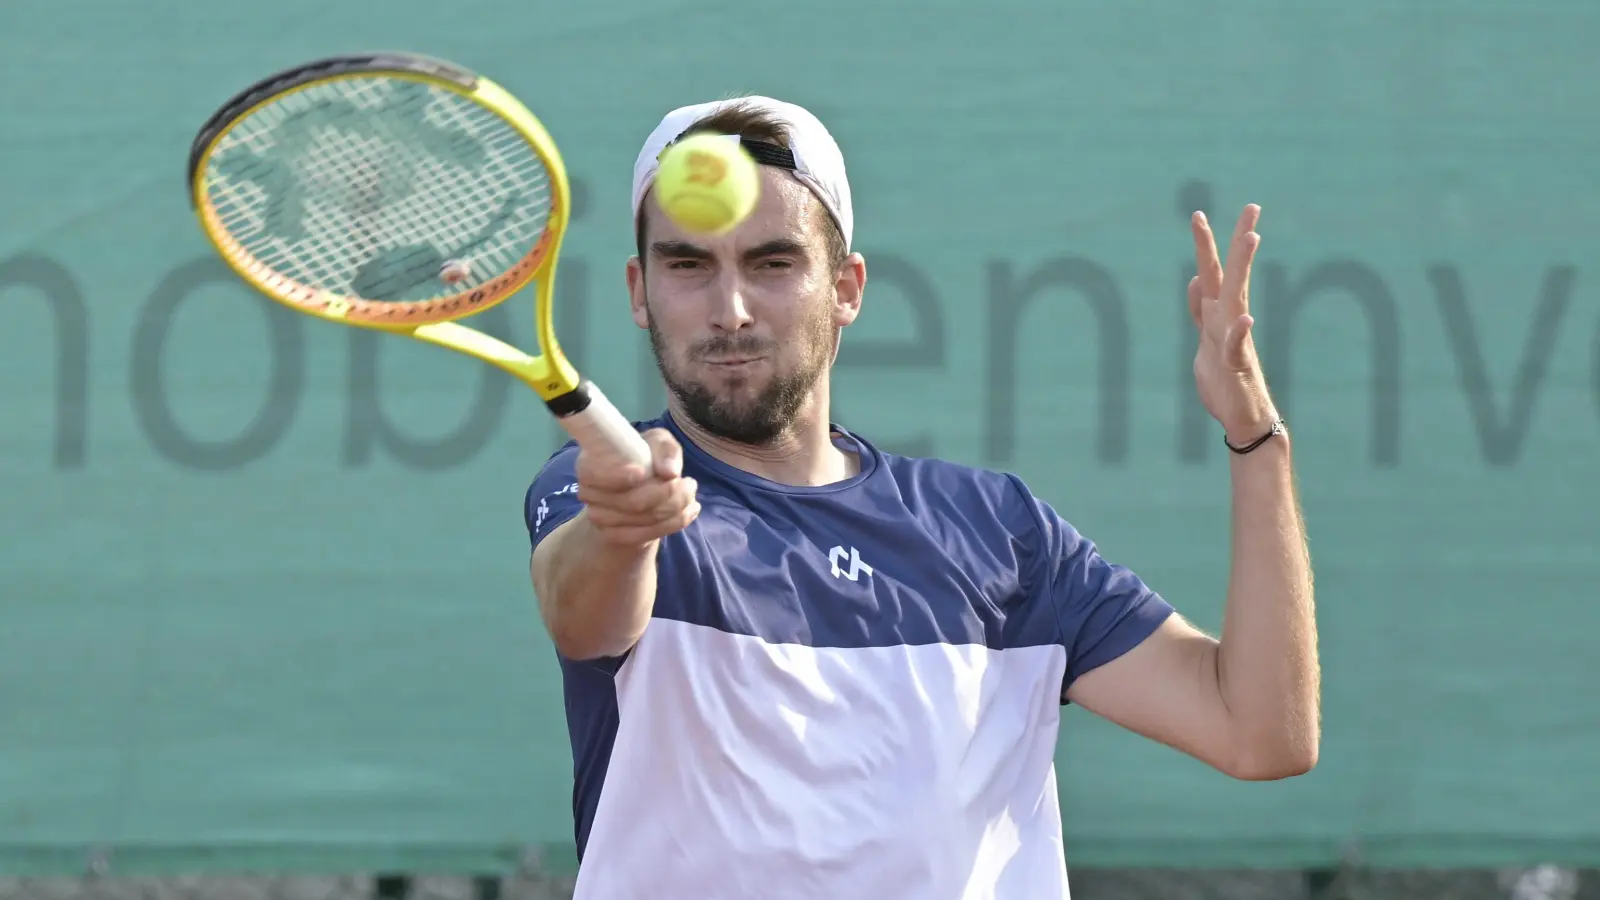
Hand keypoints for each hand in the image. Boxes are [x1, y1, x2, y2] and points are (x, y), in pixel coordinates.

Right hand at [574, 428, 700, 547]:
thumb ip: (665, 449)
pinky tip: (691, 510)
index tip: (642, 472)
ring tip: (691, 493)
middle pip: (632, 502)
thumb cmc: (645, 457)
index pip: (598, 475)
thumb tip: (670, 472)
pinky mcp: (617, 536)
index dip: (619, 476)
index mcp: (590, 465)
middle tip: (690, 483)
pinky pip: (650, 533)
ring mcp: (601, 519)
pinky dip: (676, 522)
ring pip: (646, 520)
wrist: (637, 488)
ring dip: (677, 507)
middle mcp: (590, 494)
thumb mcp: (656, 443)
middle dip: (669, 494)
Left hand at [1188, 204, 1277, 443]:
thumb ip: (1200, 311)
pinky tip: (1245, 318)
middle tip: (1251, 206)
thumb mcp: (1204, 339)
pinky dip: (1239, 332)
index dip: (1205, 245)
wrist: (1240, 416)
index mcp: (1216, 314)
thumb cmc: (1222, 378)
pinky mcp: (1236, 365)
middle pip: (1231, 273)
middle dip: (1238, 240)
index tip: (1198, 214)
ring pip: (1237, 297)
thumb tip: (1195, 280)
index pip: (1211, 272)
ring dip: (1243, 268)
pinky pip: (1238, 346)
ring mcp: (1235, 339)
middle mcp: (1229, 319)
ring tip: (1252, 237)